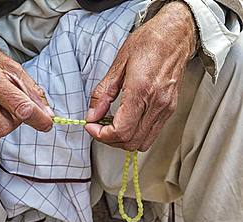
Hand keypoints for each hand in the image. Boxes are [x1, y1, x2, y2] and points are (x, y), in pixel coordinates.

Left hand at [85, 2, 196, 150]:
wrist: (175, 35)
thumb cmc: (149, 43)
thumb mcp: (118, 64)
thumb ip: (103, 93)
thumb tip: (93, 114)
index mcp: (141, 91)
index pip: (121, 131)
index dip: (101, 135)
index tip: (91, 126)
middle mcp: (157, 104)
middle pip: (131, 142)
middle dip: (109, 139)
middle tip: (97, 127)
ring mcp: (166, 109)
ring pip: (142, 143)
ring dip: (122, 140)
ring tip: (110, 125)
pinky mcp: (170, 110)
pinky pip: (152, 134)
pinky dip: (135, 134)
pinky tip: (126, 121)